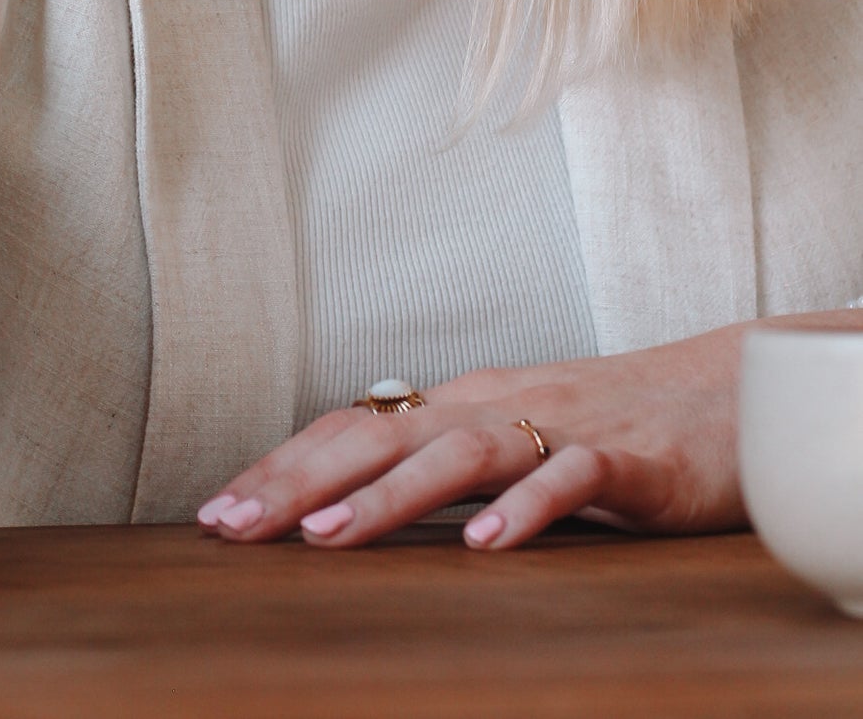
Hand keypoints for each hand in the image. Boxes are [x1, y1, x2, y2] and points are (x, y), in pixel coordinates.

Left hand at [198, 326, 769, 551]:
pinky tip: (489, 548)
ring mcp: (559, 425)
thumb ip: (439, 462)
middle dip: (298, 481)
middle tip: (233, 525)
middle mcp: (493, 405)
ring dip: (388, 496)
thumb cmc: (603, 425)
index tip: (219, 510)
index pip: (351, 427)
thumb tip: (348, 495)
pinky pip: (572, 478)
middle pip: (381, 434)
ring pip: (460, 453)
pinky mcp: (628, 458)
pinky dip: (528, 508)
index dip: (282, 466)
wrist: (722, 394)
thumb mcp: (506, 440)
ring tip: (327, 538)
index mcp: (458, 405)